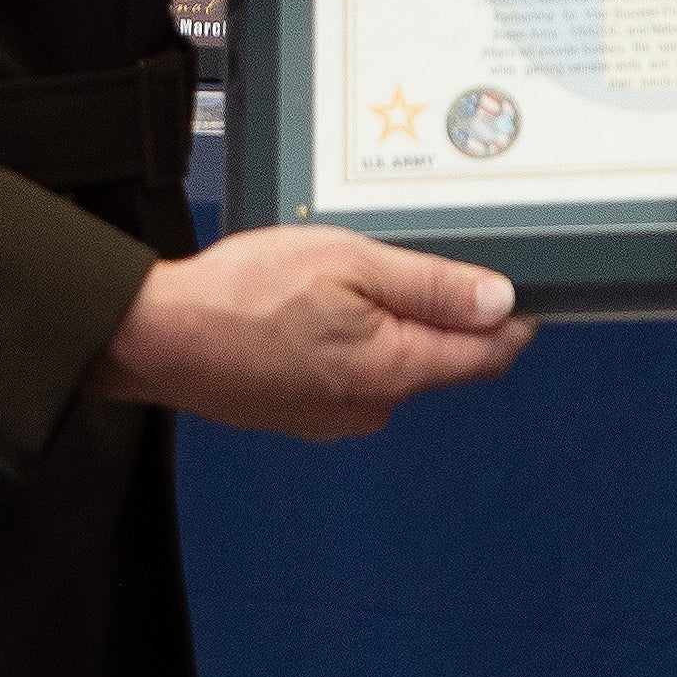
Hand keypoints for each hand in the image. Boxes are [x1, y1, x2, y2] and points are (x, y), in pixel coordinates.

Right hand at [87, 225, 536, 438]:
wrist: (157, 337)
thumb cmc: (242, 296)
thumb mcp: (350, 263)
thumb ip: (430, 286)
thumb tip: (500, 302)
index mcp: (393, 371)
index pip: (487, 354)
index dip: (511, 316)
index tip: (518, 282)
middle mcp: (372, 408)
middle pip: (441, 357)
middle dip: (438, 311)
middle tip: (401, 258)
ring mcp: (336, 417)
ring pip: (393, 364)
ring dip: (386, 323)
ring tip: (337, 278)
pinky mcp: (305, 414)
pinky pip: (351, 374)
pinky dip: (347, 341)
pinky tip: (309, 309)